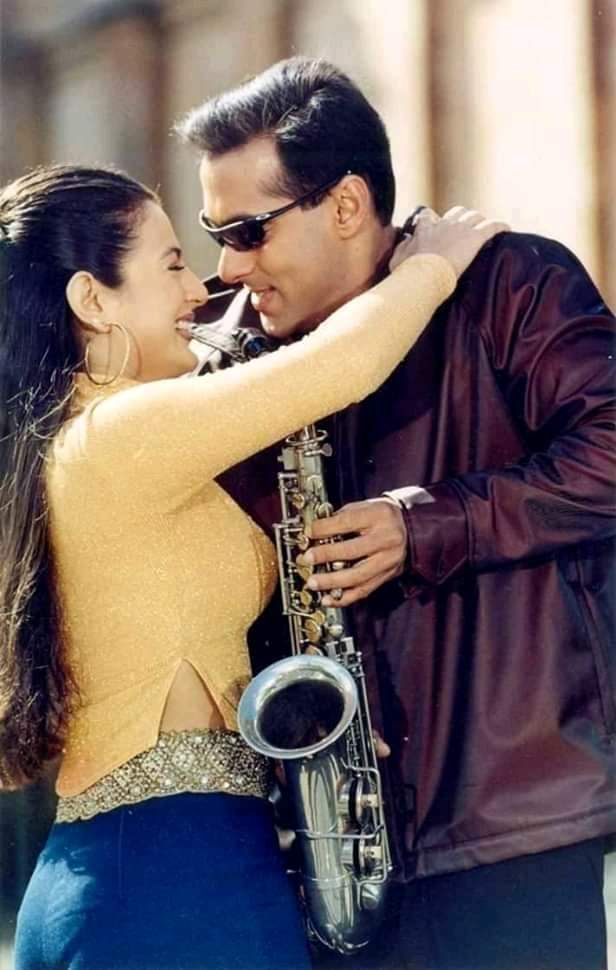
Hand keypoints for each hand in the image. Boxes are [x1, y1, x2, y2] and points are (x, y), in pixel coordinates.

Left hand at [297, 497, 406, 606]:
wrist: (410, 526)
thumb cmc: (381, 516)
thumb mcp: (363, 507)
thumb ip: (340, 518)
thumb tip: (313, 533)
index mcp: (380, 515)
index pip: (347, 522)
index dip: (324, 528)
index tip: (307, 533)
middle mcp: (387, 538)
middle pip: (352, 551)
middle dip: (326, 556)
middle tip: (307, 559)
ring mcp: (389, 560)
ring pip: (357, 576)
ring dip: (332, 581)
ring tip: (313, 583)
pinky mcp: (388, 575)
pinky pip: (364, 590)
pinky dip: (344, 597)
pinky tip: (328, 599)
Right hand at [390, 205, 509, 276]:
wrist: (424, 276)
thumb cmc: (408, 272)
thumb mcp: (397, 259)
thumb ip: (402, 249)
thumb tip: (404, 246)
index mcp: (425, 228)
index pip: (429, 215)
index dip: (432, 220)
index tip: (434, 226)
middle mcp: (443, 224)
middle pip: (457, 212)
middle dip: (462, 218)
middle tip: (465, 230)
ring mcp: (460, 229)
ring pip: (475, 216)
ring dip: (480, 222)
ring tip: (484, 229)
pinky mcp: (474, 238)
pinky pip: (492, 226)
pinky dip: (500, 226)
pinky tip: (506, 229)